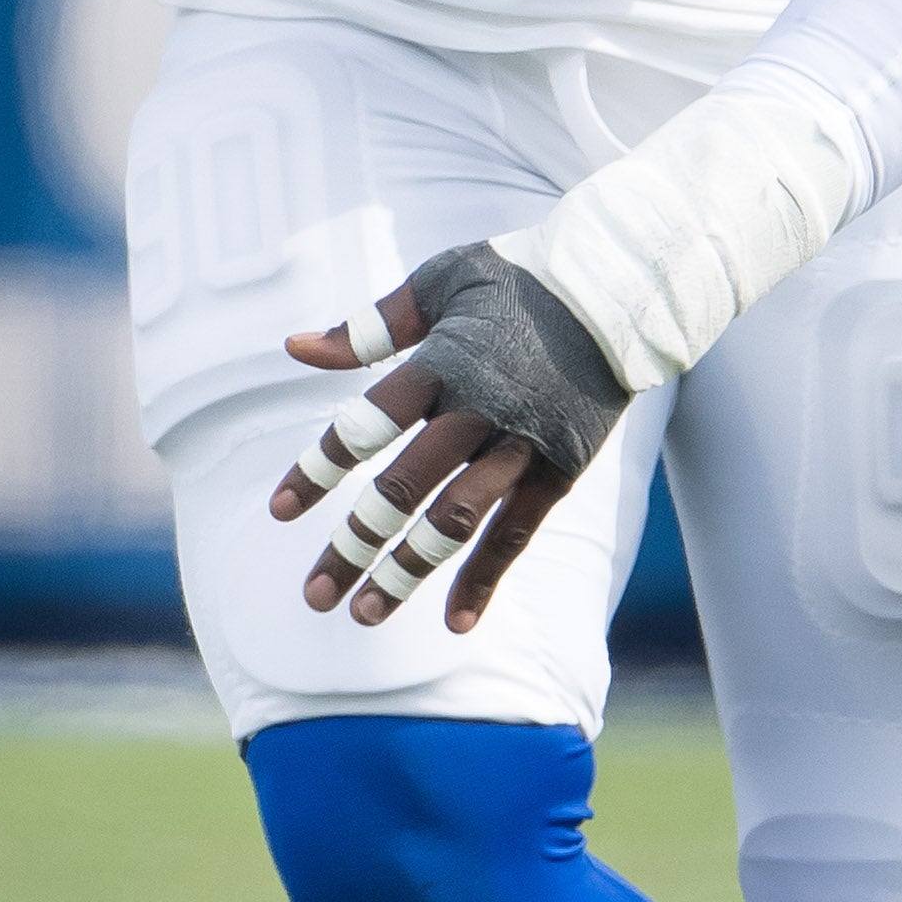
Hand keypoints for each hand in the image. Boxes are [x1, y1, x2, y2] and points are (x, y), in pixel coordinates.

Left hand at [267, 242, 630, 632]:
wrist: (622, 289)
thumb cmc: (517, 278)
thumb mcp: (440, 282)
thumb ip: (369, 326)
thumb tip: (294, 347)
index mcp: (442, 361)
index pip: (367, 425)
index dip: (320, 470)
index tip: (280, 512)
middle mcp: (478, 409)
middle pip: (405, 488)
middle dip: (356, 545)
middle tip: (316, 595)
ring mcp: (522, 443)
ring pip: (457, 520)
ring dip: (409, 572)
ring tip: (366, 616)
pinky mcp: (559, 468)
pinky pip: (518, 532)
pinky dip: (487, 578)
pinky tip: (456, 623)